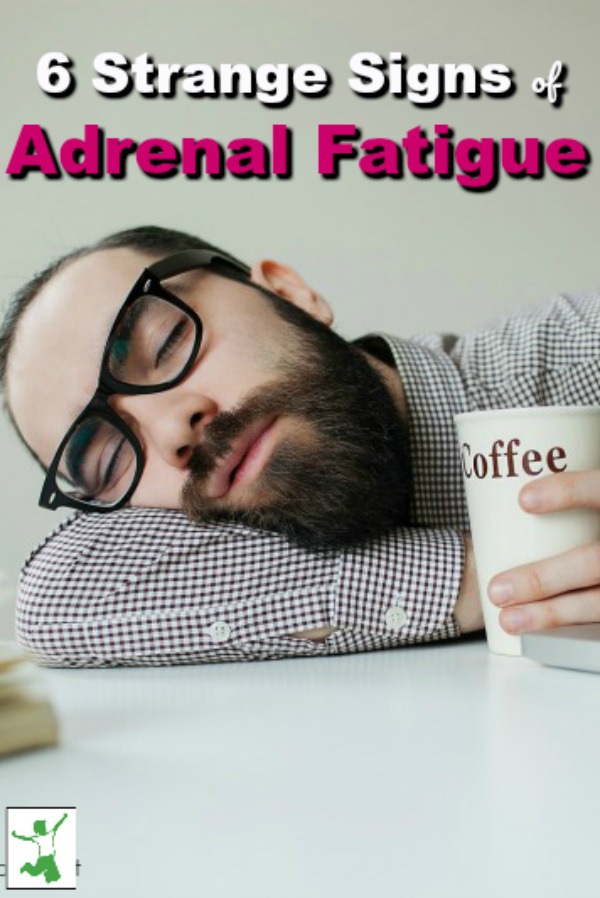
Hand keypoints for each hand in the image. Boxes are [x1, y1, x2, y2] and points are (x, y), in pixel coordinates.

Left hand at [488, 470, 599, 633]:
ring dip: (552, 614)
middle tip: (498, 589)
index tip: (522, 500)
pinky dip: (570, 627)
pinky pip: (599, 622)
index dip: (568, 491)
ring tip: (509, 619)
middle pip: (595, 561)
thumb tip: (508, 481)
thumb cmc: (597, 518)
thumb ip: (569, 490)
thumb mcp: (594, 497)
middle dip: (544, 578)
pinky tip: (539, 632)